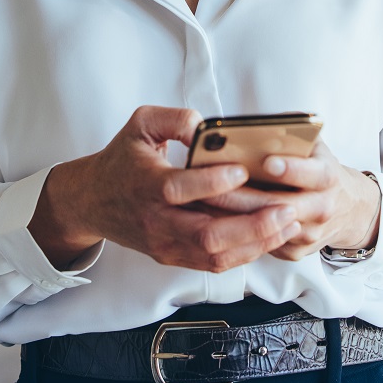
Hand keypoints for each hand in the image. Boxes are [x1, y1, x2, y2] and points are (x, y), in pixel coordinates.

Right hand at [32, 106, 301, 272]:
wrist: (93, 201)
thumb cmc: (123, 158)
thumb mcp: (141, 124)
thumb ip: (174, 118)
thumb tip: (205, 125)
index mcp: (146, 184)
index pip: (180, 190)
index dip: (213, 183)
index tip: (243, 171)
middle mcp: (156, 221)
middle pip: (206, 233)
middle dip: (252, 225)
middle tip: (286, 209)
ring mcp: (165, 244)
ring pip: (215, 255)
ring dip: (256, 243)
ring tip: (289, 224)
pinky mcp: (173, 257)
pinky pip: (213, 263)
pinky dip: (246, 254)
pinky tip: (271, 237)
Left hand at [198, 142, 380, 261]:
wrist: (347, 208)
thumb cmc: (320, 169)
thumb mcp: (316, 146)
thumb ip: (294, 133)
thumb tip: (259, 125)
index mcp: (328, 177)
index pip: (313, 173)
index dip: (291, 169)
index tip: (268, 162)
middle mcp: (321, 208)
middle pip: (278, 206)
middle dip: (241, 196)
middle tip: (210, 186)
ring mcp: (308, 233)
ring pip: (264, 229)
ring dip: (231, 217)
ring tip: (200, 201)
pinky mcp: (294, 251)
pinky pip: (260, 246)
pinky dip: (235, 233)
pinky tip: (211, 220)